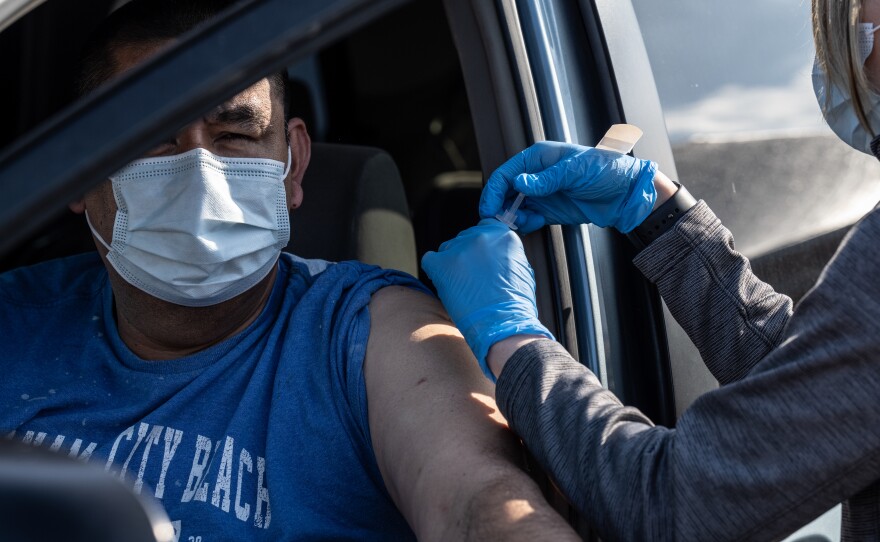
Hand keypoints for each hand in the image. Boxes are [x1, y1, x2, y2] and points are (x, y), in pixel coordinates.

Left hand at [421, 219, 553, 380]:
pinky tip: (444, 283)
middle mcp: (481, 236)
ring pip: (447, 249)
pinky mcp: (443, 264)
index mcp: (502, 235)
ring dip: (452, 264)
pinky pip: (430, 260)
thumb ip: (503, 254)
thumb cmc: (515, 304)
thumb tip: (492, 254)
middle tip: (472, 278)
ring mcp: (460, 249)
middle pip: (464, 238)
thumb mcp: (519, 269)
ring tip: (461, 286)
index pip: (484, 228)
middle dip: (467, 256)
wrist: (504, 324)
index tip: (481, 259)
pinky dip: (435, 271)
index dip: (481, 246)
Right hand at [479, 141, 657, 233]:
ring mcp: (542, 194)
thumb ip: (545, 179)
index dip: (494, 192)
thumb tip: (519, 184)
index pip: (507, 174)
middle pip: (506, 192)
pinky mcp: (550, 210)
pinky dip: (526, 224)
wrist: (626, 194)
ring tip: (521, 223)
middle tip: (499, 222)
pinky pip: (528, 218)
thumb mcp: (575, 171)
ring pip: (515, 207)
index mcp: (538, 158)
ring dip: (513, 217)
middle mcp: (537, 175)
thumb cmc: (606, 171)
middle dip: (500, 207)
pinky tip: (534, 224)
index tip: (489, 209)